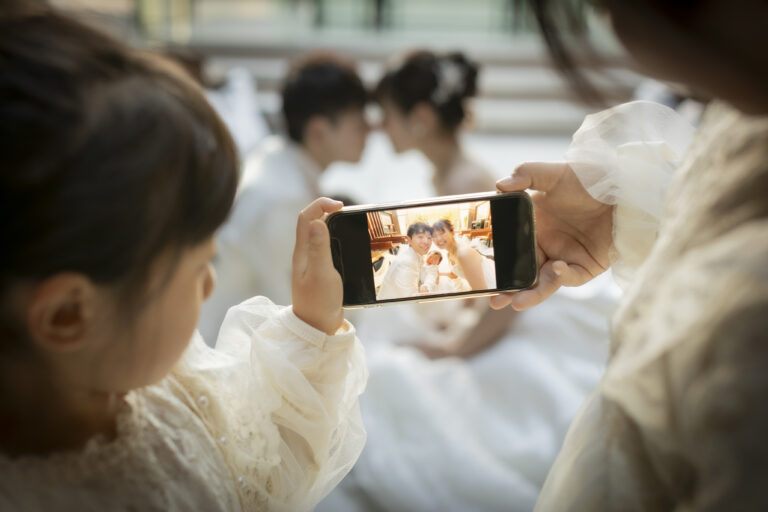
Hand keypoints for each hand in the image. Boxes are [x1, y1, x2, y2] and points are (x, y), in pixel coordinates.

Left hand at [292, 197, 343, 334]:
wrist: (317, 328)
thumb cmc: (318, 302)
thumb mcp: (321, 274)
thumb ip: (319, 248)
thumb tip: (317, 221)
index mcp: (302, 251)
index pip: (306, 217)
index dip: (321, 204)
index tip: (341, 206)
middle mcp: (305, 254)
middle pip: (314, 222)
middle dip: (330, 211)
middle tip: (351, 214)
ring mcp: (313, 263)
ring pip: (322, 235)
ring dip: (336, 226)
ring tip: (354, 227)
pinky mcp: (322, 272)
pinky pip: (330, 249)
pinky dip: (340, 242)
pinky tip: (353, 248)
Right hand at [490, 162, 613, 309]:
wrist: (625, 189)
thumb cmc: (588, 180)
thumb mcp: (554, 173)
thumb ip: (526, 173)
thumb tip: (499, 185)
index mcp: (530, 227)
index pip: (507, 250)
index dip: (494, 262)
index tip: (478, 270)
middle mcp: (544, 246)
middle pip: (521, 273)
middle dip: (506, 289)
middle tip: (491, 299)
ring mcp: (563, 259)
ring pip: (541, 283)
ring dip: (528, 295)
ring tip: (514, 303)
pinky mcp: (584, 268)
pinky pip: (569, 278)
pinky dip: (561, 277)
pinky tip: (556, 268)